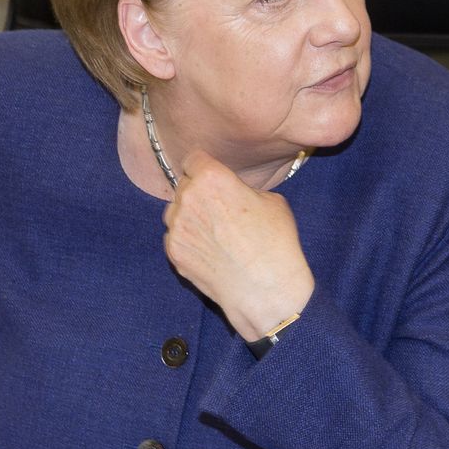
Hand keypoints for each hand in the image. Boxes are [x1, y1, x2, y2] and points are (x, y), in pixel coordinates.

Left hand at [162, 149, 314, 340]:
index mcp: (212, 178)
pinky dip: (189, 241)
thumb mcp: (272, 201)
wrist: (266, 289)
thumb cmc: (276, 243)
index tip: (212, 178)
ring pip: (176, 211)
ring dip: (190, 217)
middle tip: (221, 211)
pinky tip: (211, 251)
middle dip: (199, 193)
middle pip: (184, 185)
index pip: (194, 159)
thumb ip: (241, 189)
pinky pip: (175, 236)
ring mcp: (176, 226)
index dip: (205, 168)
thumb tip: (231, 192)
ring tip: (217, 234)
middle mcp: (188, 197)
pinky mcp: (173, 251)